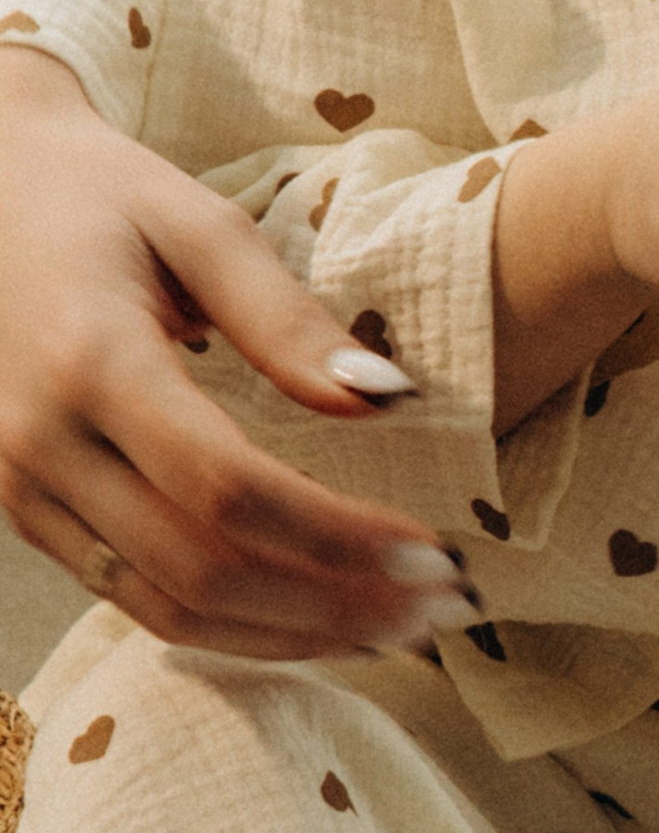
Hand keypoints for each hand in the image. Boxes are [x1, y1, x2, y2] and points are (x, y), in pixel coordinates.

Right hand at [0, 49, 456, 657]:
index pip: (227, 490)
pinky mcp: (30, 513)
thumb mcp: (202, 226)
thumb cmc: (102, 196)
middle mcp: (44, 445)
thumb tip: (386, 398)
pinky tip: (316, 620)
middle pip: (202, 569)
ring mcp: (25, 490)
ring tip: (399, 629)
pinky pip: (136, 599)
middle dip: (335, 602)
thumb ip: (287, 318)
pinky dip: (234, 628)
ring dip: (292, 635)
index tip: (433, 551)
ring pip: (168, 609)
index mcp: (90, 363)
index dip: (338, 538)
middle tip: (443, 604)